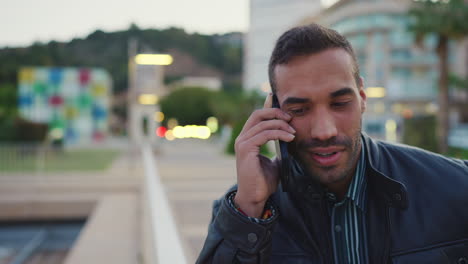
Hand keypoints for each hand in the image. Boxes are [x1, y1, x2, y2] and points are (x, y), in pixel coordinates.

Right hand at [234, 93, 295, 217]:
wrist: (255, 197)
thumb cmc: (263, 181)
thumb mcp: (274, 162)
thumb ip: (278, 150)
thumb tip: (290, 140)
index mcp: (247, 139)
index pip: (258, 117)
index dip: (271, 109)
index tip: (287, 111)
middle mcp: (242, 138)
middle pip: (258, 114)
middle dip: (276, 112)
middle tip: (291, 118)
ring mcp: (242, 143)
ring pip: (263, 123)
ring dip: (281, 125)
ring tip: (293, 132)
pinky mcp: (246, 149)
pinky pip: (264, 134)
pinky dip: (279, 133)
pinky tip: (289, 138)